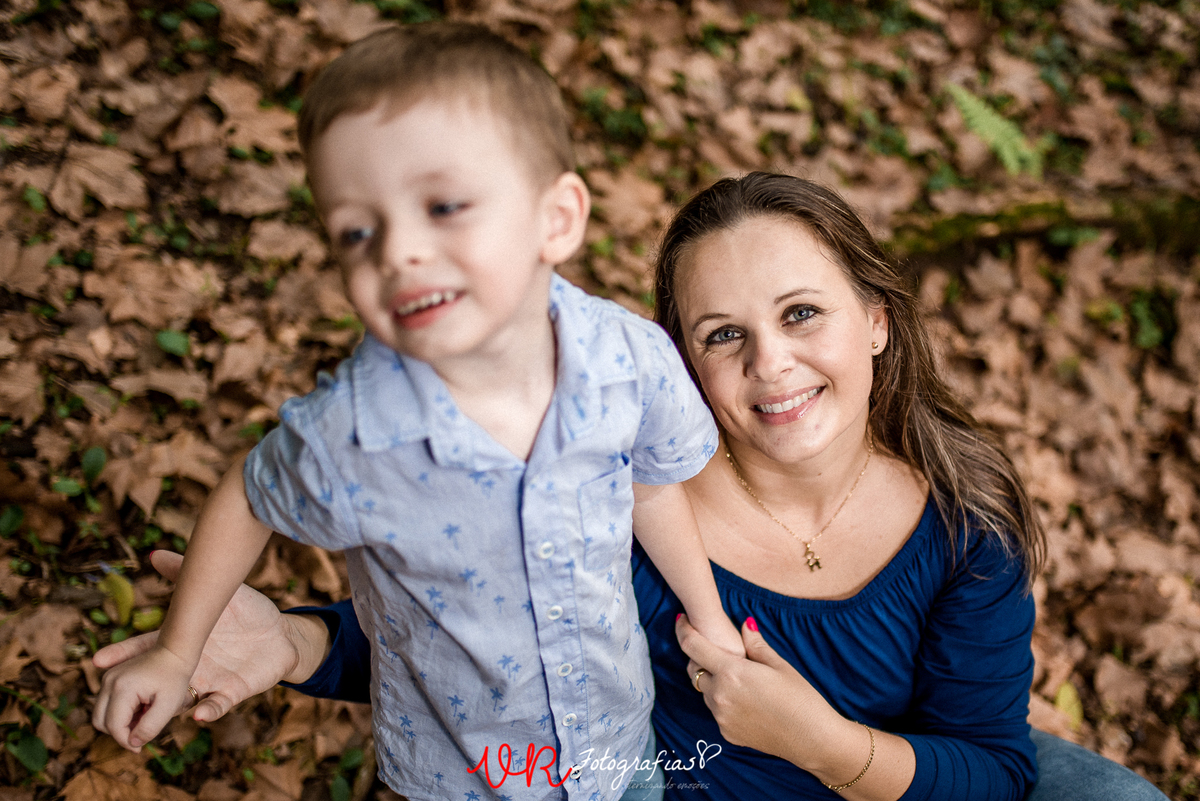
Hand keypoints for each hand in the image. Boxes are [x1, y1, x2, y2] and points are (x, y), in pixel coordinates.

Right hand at [91, 642, 194, 751]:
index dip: (126, 742)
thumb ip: (150, 727)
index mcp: (122, 688)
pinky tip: (141, 709)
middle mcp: (109, 682)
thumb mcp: (168, 705)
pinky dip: (118, 713)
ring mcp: (108, 678)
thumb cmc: (175, 677)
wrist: (175, 650)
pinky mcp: (110, 678)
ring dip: (118, 723)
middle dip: (119, 733)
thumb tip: (133, 744)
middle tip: (141, 735)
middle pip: (100, 722)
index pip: (114, 727)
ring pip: (100, 714)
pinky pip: (106, 704)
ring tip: (143, 719)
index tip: (141, 749)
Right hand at [92, 551, 311, 727]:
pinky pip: (217, 706)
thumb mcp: (221, 590)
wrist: (283, 633)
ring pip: (179, 702)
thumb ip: (188, 575)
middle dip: (132, 692)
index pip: (147, 648)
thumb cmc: (248, 611)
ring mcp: (209, 680)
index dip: (124, 655)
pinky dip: (208, 712)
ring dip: (164, 710)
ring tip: (146, 716)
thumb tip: (155, 554)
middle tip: (111, 695)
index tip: (100, 660)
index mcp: (183, 641)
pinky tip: (199, 715)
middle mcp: (190, 665)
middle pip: (154, 683)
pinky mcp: (232, 691)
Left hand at [677, 614, 833, 761]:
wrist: (813, 740)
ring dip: (712, 680)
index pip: (692, 646)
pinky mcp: (727, 734)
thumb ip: (755, 644)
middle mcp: (720, 696)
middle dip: (699, 657)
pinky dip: (722, 700)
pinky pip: (716, 711)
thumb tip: (744, 624)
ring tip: (738, 678)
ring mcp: (721, 717)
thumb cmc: (801, 699)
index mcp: (732, 673)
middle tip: (717, 651)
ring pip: (704, 692)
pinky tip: (745, 700)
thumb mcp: (780, 666)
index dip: (683, 630)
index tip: (681, 620)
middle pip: (694, 670)